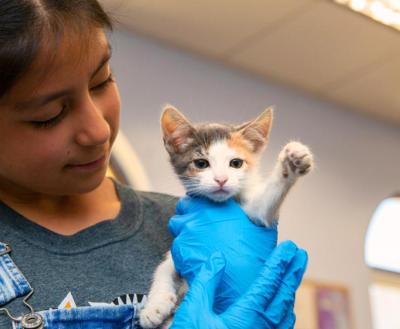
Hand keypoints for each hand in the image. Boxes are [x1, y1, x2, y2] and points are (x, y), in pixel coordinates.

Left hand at [169, 196, 277, 312]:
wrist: (240, 283)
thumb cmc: (254, 257)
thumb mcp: (262, 230)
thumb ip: (256, 215)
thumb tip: (259, 212)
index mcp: (219, 206)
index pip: (200, 196)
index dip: (201, 204)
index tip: (204, 212)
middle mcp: (200, 215)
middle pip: (184, 206)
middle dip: (189, 213)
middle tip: (198, 225)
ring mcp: (187, 231)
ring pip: (177, 224)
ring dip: (184, 230)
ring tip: (196, 242)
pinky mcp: (179, 250)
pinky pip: (176, 244)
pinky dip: (183, 249)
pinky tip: (195, 257)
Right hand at [170, 242, 307, 328]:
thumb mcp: (194, 311)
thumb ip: (207, 283)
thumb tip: (218, 258)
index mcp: (245, 317)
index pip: (268, 283)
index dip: (279, 263)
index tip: (289, 247)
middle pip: (283, 296)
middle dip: (293, 272)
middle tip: (301, 253)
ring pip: (285, 312)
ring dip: (291, 290)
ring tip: (294, 273)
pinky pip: (281, 328)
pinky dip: (286, 312)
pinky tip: (286, 307)